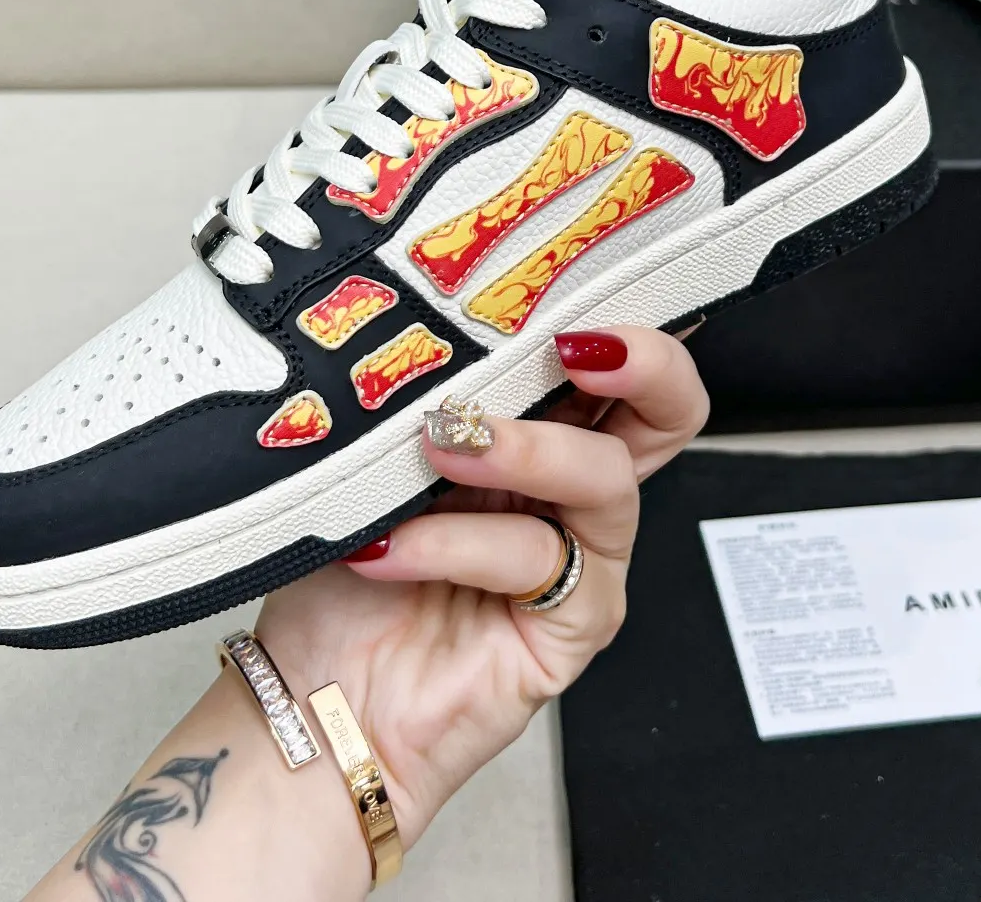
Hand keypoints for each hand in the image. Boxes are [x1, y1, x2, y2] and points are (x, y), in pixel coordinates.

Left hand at [255, 324, 708, 846]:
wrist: (314, 697)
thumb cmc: (342, 574)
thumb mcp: (375, 461)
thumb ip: (424, 399)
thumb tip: (433, 328)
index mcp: (535, 432)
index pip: (606, 362)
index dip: (615, 315)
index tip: (567, 283)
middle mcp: (569, 490)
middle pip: (666, 412)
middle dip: (646, 363)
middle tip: (577, 347)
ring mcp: (579, 558)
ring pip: (604, 478)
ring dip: (521, 450)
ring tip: (440, 447)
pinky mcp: (571, 624)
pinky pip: (539, 560)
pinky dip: (458, 543)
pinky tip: (390, 549)